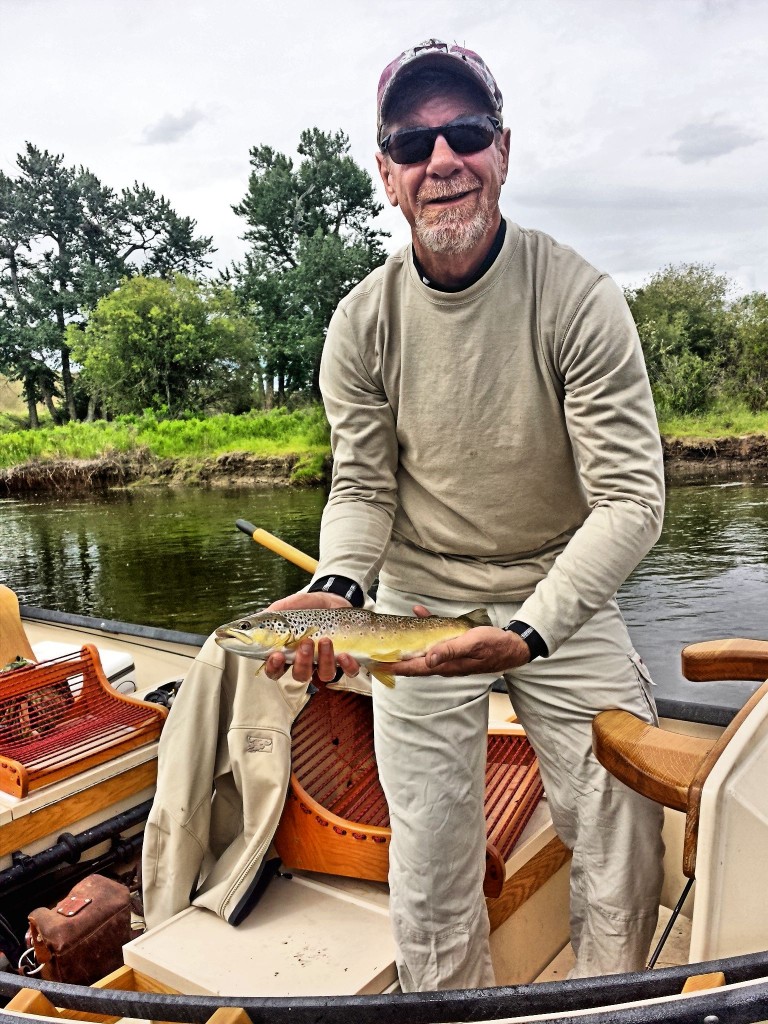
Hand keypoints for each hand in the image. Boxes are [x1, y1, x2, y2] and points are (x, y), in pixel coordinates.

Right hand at [263, 591, 360, 682]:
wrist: (333, 599)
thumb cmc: (308, 606)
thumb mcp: (292, 605)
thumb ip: (277, 611)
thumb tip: (262, 617)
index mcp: (289, 653)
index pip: (276, 670)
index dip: (274, 668)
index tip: (277, 656)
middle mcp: (307, 662)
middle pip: (301, 675)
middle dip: (302, 663)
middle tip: (306, 643)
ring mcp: (327, 662)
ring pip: (325, 674)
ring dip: (325, 660)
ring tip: (325, 640)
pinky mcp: (346, 659)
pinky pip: (349, 671)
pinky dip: (348, 666)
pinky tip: (345, 654)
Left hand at [383, 625, 530, 677]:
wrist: (513, 647)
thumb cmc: (494, 646)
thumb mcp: (472, 644)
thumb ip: (450, 651)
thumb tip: (427, 659)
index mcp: (446, 665)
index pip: (415, 668)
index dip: (395, 666)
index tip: (377, 664)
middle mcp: (444, 664)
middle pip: (414, 663)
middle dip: (395, 660)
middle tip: (375, 654)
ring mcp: (449, 657)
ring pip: (422, 652)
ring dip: (407, 646)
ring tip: (390, 640)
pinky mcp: (454, 648)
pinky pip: (435, 640)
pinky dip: (426, 627)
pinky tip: (421, 613)